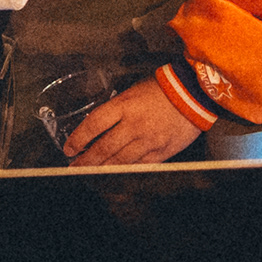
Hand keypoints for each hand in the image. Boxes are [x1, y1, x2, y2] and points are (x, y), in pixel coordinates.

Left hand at [64, 77, 204, 167]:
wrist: (193, 94)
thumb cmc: (161, 89)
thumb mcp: (132, 91)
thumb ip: (116, 109)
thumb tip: (99, 126)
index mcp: (124, 106)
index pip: (93, 125)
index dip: (79, 139)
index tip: (69, 148)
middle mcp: (134, 125)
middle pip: (104, 147)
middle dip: (86, 160)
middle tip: (74, 166)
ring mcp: (148, 141)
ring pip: (119, 160)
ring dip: (102, 168)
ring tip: (89, 172)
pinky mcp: (161, 152)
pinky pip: (138, 165)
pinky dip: (124, 169)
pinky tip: (114, 172)